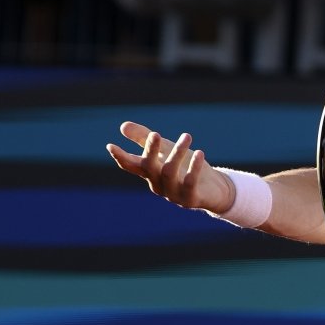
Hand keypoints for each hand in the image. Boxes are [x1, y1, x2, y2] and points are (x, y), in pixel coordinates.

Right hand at [106, 121, 233, 212]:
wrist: (214, 190)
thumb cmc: (185, 168)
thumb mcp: (166, 150)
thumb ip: (145, 139)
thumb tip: (122, 126)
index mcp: (150, 174)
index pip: (131, 166)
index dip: (120, 157)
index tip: (110, 146)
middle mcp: (158, 185)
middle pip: (149, 168)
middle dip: (150, 151)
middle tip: (155, 134)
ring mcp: (173, 194)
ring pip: (169, 172)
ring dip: (178, 152)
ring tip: (187, 136)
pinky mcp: (190, 199)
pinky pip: (190, 183)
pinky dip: (194, 168)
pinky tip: (200, 153)